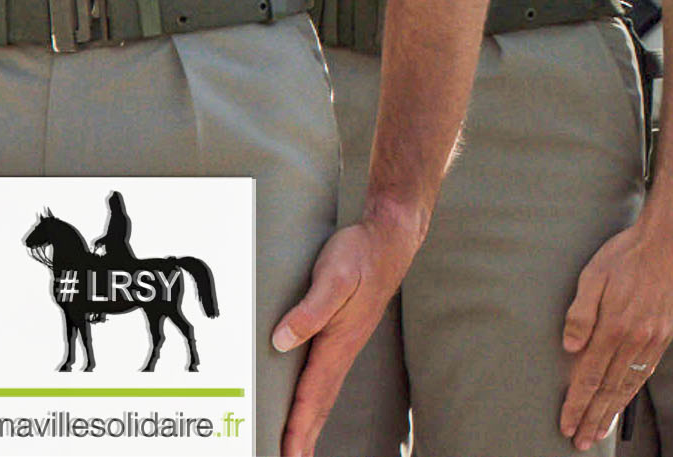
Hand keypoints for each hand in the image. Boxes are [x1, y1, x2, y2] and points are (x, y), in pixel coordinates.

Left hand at [273, 209, 424, 456]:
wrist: (390, 238)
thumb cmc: (363, 254)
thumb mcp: (335, 276)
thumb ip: (310, 309)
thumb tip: (281, 341)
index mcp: (339, 342)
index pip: (313, 396)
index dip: (299, 429)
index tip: (290, 455)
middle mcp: (342, 348)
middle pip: (320, 404)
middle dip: (305, 438)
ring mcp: (344, 343)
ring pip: (323, 393)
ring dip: (310, 423)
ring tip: (297, 447)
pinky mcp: (342, 334)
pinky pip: (324, 377)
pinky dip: (315, 400)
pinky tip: (309, 402)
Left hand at [556, 210, 672, 448]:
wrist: (671, 241)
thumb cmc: (627, 254)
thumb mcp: (593, 275)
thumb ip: (580, 313)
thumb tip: (569, 347)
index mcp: (615, 326)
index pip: (590, 376)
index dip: (576, 403)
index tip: (566, 424)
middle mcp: (636, 338)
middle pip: (610, 389)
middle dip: (593, 418)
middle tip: (581, 441)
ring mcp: (654, 338)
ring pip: (630, 384)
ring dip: (612, 411)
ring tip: (600, 431)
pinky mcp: (666, 333)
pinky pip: (647, 371)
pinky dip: (633, 391)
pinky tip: (624, 400)